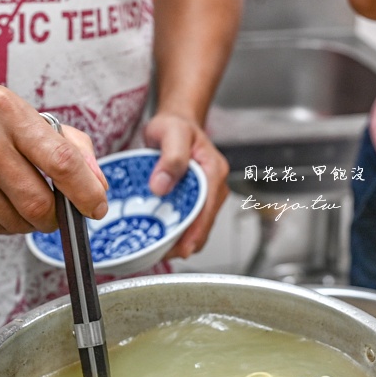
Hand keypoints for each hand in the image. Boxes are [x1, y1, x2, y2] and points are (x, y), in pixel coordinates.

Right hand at [0, 83, 108, 234]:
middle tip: (56, 212)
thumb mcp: (17, 111)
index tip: (96, 206)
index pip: (62, 162)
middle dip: (56, 216)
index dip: (87, 192)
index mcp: (5, 111)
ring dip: (29, 221)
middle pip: (40, 202)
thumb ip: (66, 144)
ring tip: (16, 198)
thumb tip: (99, 184)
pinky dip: (3, 222)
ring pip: (17, 222)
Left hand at [143, 112, 229, 258]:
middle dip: (187, 242)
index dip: (196, 232)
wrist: (176, 123)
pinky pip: (191, 220)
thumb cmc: (175, 126)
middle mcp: (214, 186)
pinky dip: (179, 231)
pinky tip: (163, 236)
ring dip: (182, 239)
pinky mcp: (197, 199)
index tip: (182, 248)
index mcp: (213, 172)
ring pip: (198, 225)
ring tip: (161, 249)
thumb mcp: (170, 133)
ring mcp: (207, 194)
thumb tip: (161, 187)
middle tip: (164, 254)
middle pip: (205, 223)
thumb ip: (170, 158)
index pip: (208, 210)